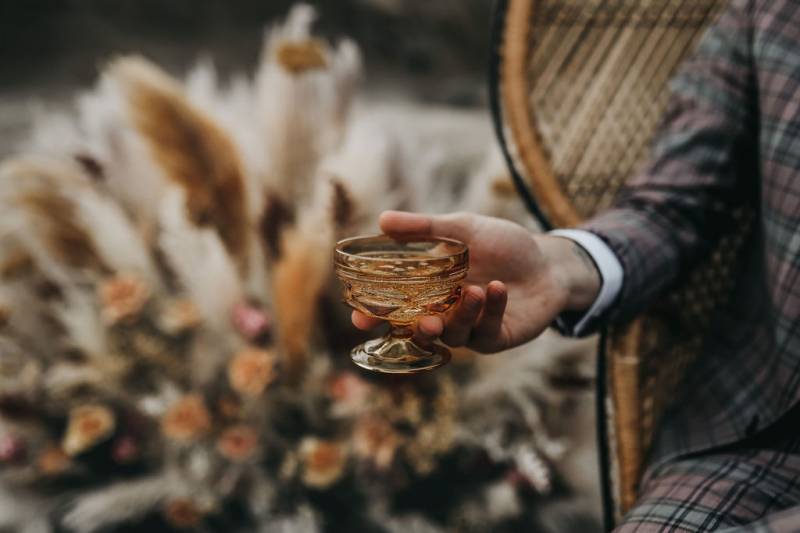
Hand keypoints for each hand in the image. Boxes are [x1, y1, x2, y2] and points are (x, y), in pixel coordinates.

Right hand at [351, 211, 601, 352]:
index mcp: (428, 292)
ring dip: (461, 316)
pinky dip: (490, 310)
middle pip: (419, 331)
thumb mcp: (462, 229)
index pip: (394, 309)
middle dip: (416, 330)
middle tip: (421, 321)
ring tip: (472, 290)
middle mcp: (444, 315)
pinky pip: (487, 332)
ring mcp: (471, 330)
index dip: (375, 316)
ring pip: (454, 335)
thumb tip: (382, 220)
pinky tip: (496, 289)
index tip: (360, 317)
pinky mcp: (497, 337)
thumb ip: (424, 228)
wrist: (548, 261)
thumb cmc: (502, 245)